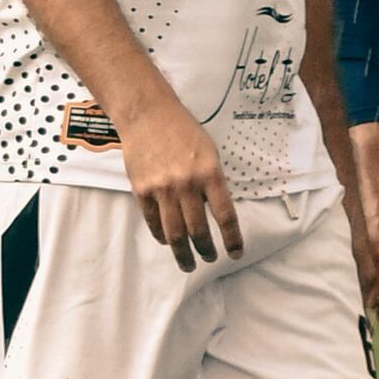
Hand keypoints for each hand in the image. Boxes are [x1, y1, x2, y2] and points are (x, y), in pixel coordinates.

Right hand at [120, 103, 240, 271]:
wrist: (147, 115)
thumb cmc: (183, 131)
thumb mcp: (209, 153)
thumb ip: (213, 183)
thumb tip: (215, 214)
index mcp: (210, 173)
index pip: (225, 216)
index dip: (232, 239)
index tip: (236, 254)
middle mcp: (187, 184)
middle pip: (198, 231)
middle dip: (206, 251)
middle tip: (210, 258)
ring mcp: (162, 189)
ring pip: (175, 234)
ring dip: (184, 254)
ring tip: (189, 264)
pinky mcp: (142, 191)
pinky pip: (154, 223)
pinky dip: (162, 237)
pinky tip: (168, 242)